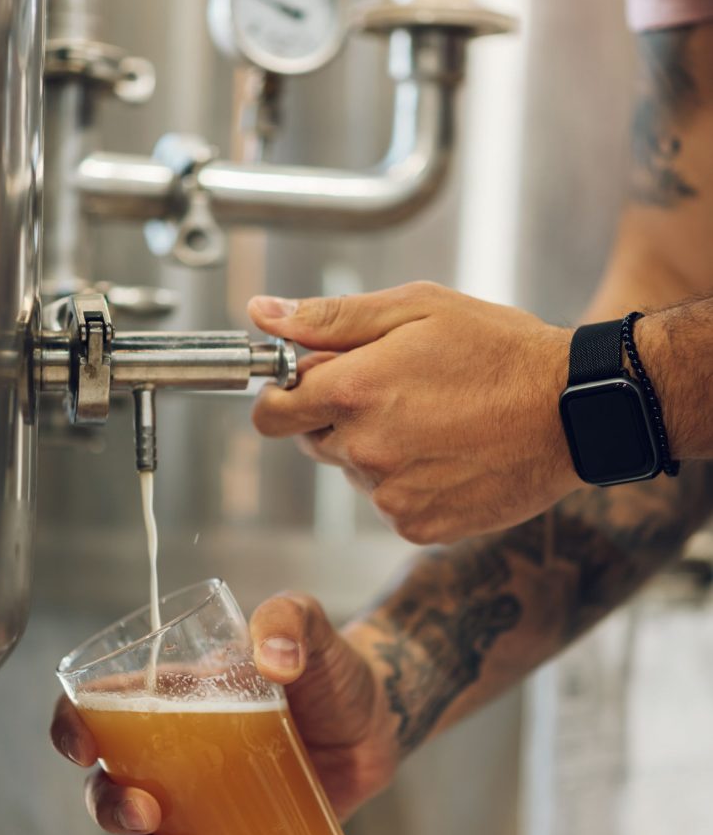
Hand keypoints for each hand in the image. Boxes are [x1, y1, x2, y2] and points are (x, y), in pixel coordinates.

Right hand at [50, 595, 395, 834]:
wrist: (378, 720)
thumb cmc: (330, 668)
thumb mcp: (310, 625)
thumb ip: (291, 617)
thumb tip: (273, 658)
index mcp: (171, 697)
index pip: (96, 709)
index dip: (71, 729)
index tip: (82, 749)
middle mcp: (173, 753)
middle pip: (106, 787)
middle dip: (109, 808)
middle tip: (147, 810)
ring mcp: (201, 802)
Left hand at [248, 282, 578, 543]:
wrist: (573, 413)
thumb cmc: (499, 351)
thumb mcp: (416, 308)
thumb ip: (331, 317)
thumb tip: (262, 314)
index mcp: (354, 391)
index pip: (272, 412)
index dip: (286, 396)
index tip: (310, 385)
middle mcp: (364, 449)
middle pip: (312, 441)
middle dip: (339, 417)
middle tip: (398, 391)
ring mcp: (391, 495)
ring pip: (354, 472)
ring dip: (377, 449)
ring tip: (436, 421)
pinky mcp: (418, 526)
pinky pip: (389, 504)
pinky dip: (409, 483)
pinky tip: (448, 454)